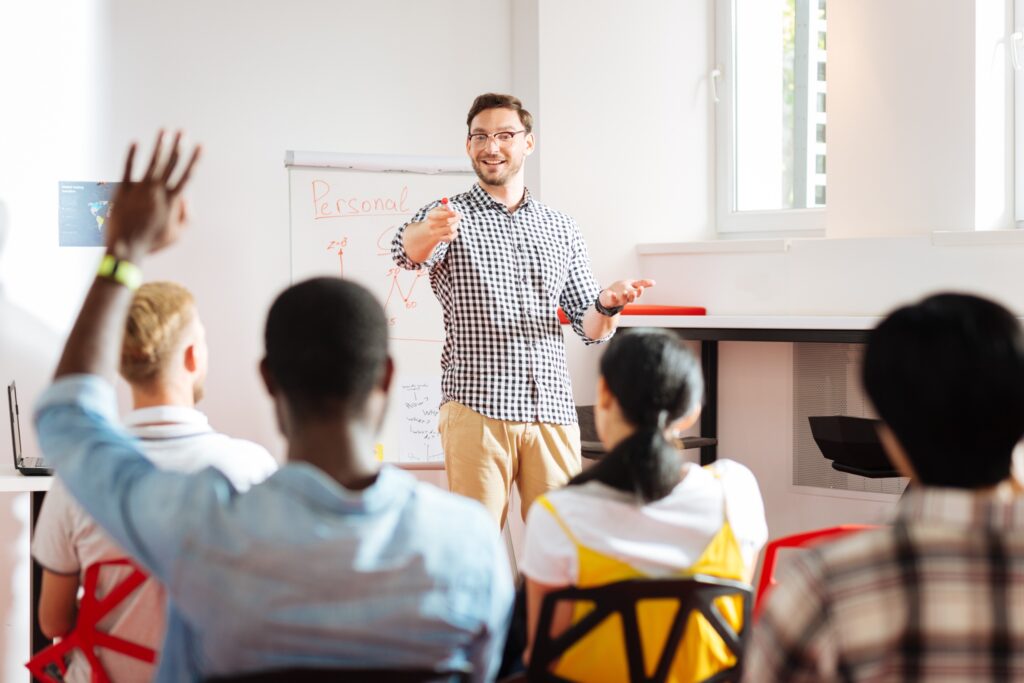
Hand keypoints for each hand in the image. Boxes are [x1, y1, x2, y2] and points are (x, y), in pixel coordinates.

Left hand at [105, 130, 201, 260]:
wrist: (126, 247)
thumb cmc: (152, 242)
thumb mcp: (176, 234)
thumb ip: (186, 217)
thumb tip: (187, 198)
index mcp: (172, 200)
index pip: (186, 175)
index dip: (194, 159)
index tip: (200, 146)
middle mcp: (158, 191)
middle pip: (171, 163)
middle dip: (178, 146)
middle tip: (183, 131)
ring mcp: (140, 189)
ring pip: (153, 163)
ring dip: (159, 145)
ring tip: (164, 130)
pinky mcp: (123, 190)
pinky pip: (127, 169)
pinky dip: (131, 155)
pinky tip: (135, 143)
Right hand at [423, 203, 459, 243]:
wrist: (428, 231)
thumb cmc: (436, 219)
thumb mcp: (437, 211)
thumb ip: (444, 207)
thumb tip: (451, 207)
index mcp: (431, 216)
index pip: (441, 215)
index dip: (450, 213)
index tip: (456, 213)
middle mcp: (432, 225)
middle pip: (447, 221)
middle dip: (456, 218)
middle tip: (459, 216)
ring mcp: (435, 233)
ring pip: (451, 229)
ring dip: (456, 225)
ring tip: (455, 224)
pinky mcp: (440, 239)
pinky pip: (451, 237)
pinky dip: (454, 233)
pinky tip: (453, 231)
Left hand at [600, 279, 655, 308]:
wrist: (608, 295)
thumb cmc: (621, 289)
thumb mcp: (632, 284)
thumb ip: (642, 283)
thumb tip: (654, 282)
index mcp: (632, 294)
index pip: (637, 294)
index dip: (639, 292)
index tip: (641, 287)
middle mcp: (626, 299)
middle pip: (631, 299)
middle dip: (633, 296)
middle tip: (634, 292)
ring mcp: (618, 301)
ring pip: (622, 300)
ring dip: (624, 296)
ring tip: (625, 292)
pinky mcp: (611, 301)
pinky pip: (612, 300)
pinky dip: (613, 297)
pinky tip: (613, 294)